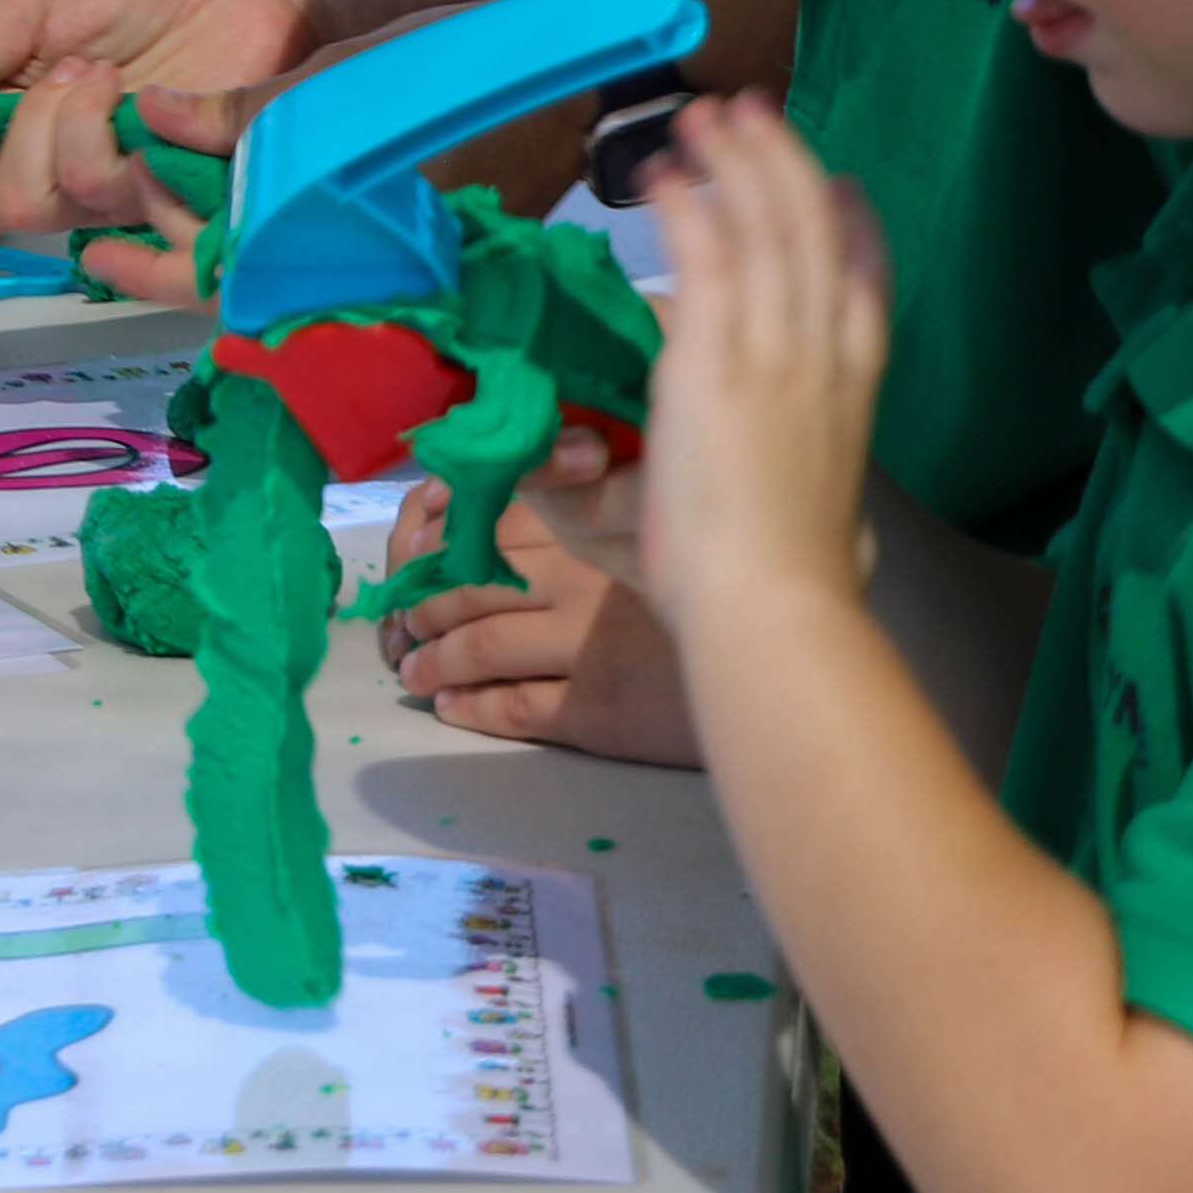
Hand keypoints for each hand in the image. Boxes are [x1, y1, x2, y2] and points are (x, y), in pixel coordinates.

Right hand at [0, 0, 315, 239]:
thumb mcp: (40, 5)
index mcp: (1, 122)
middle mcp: (41, 167)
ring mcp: (99, 189)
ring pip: (25, 206)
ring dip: (42, 128)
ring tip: (86, 69)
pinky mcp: (156, 197)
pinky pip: (99, 192)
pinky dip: (96, 133)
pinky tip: (126, 90)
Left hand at [374, 463, 710, 763]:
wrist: (789, 660)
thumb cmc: (739, 583)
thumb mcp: (670, 521)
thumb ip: (607, 502)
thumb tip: (532, 483)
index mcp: (598, 523)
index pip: (493, 521)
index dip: (440, 539)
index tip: (413, 552)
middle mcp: (583, 579)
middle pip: (477, 584)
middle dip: (427, 604)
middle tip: (403, 621)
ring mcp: (587, 646)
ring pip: (485, 644)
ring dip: (438, 657)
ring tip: (414, 669)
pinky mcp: (599, 708)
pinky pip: (520, 707)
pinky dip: (476, 708)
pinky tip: (452, 709)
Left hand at [636, 95, 886, 632]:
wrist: (776, 604)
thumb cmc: (797, 588)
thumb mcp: (839, 529)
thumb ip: (840, 509)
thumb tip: (850, 533)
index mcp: (856, 393)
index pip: (866, 286)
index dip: (856, 227)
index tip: (843, 185)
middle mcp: (823, 356)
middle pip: (813, 231)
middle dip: (783, 164)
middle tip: (753, 113)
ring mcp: (772, 350)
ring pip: (762, 226)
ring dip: (732, 162)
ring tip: (703, 116)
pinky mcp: (712, 358)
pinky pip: (703, 256)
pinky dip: (685, 207)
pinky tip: (661, 175)